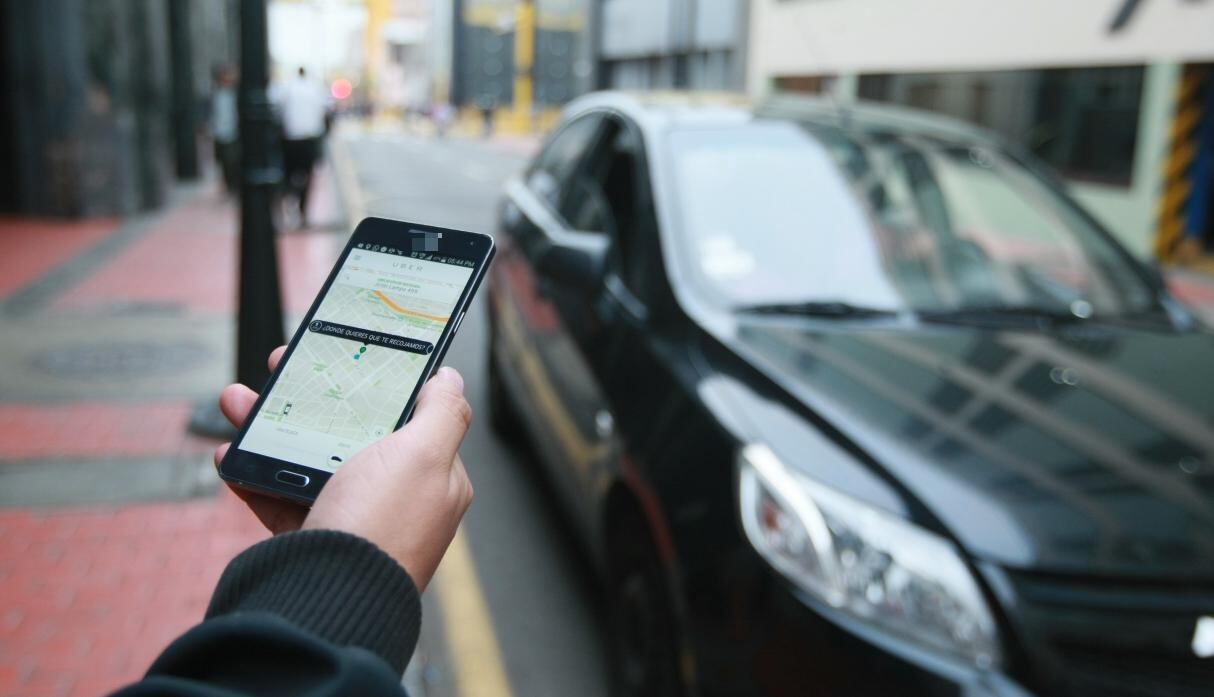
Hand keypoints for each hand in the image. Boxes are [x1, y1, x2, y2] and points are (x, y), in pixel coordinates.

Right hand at [214, 347, 474, 589]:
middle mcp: (394, 499)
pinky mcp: (310, 542)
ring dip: (268, 426)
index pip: (407, 416)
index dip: (373, 381)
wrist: (328, 601)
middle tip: (277, 368)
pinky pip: (277, 500)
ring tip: (237, 402)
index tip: (339, 355)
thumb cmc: (381, 524)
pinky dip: (252, 476)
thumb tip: (451, 378)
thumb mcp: (424, 455)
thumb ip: (444, 412)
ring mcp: (352, 521)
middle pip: (350, 431)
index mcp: (432, 478)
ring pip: (306, 460)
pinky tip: (231, 455)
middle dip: (309, 397)